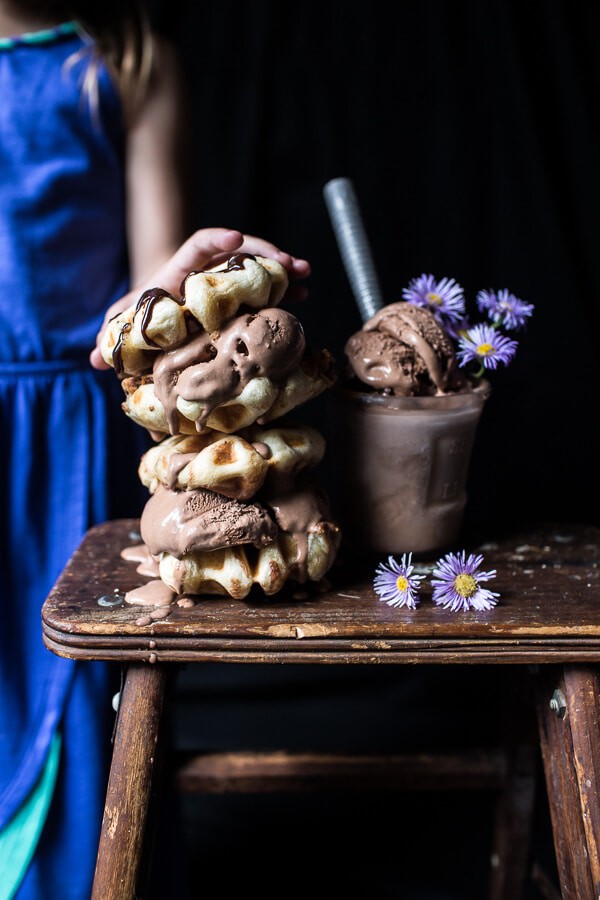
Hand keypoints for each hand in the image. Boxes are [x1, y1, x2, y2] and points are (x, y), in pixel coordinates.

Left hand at [89, 228, 310, 368]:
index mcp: (180, 272)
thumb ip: (111, 335)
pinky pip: (266, 285)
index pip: (197, 246)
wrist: (158, 312)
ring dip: (283, 267)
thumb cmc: (142, 316)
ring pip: (258, 265)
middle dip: (264, 253)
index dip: (216, 240)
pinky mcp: (240, 293)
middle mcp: (207, 270)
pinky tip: (304, 293)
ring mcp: (226, 279)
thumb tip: (92, 357)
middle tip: (288, 262)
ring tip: (305, 274)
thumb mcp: (126, 323)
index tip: (236, 238)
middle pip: (238, 252)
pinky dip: (285, 287)